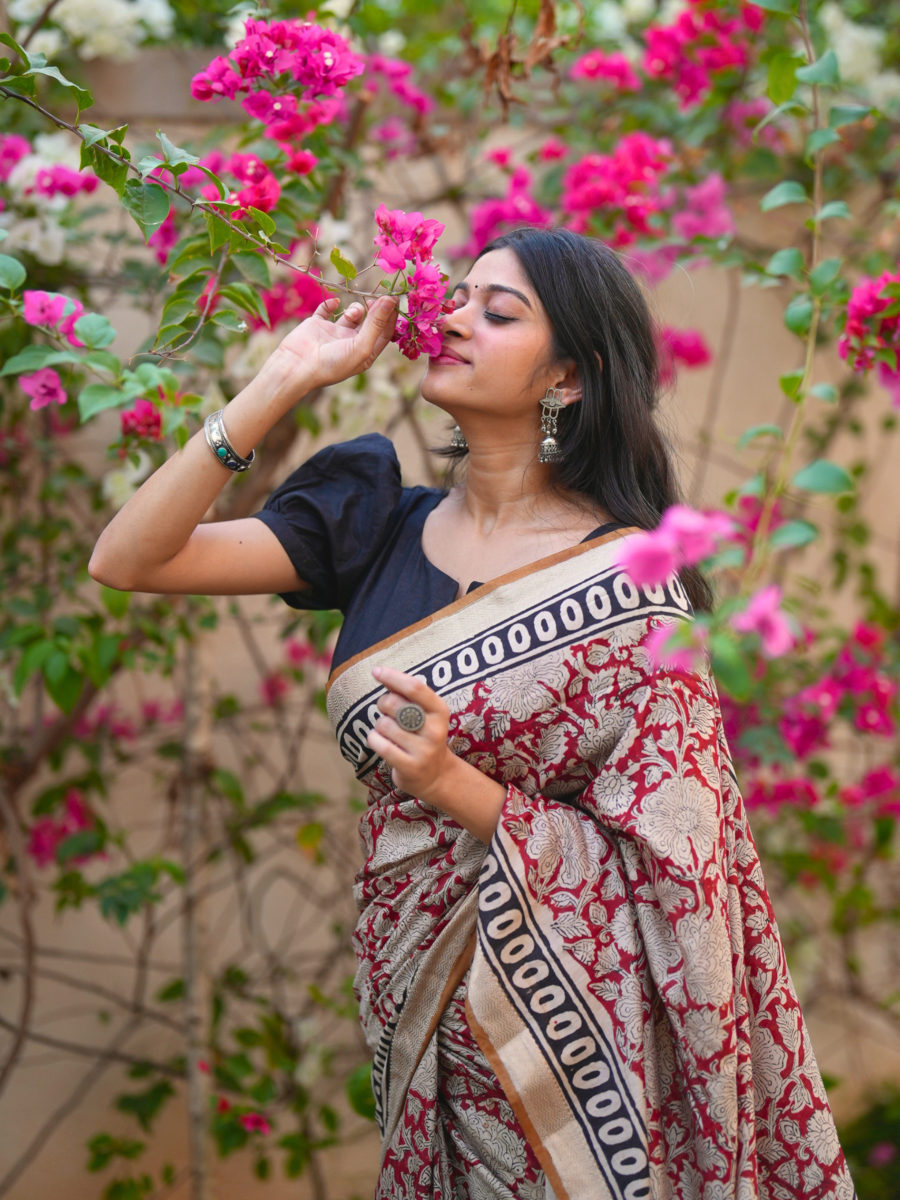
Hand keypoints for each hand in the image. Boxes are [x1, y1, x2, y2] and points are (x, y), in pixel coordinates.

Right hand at [263, 293, 398, 402]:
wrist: (297, 366)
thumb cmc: (333, 363)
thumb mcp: (361, 346)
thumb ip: (376, 323)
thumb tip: (391, 300)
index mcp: (365, 353)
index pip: (384, 333)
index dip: (390, 316)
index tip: (393, 299)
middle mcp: (351, 343)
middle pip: (370, 322)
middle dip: (374, 310)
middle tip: (374, 299)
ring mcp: (335, 333)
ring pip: (352, 314)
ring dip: (355, 309)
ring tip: (352, 313)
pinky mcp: (318, 325)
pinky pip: (327, 309)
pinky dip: (331, 304)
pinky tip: (333, 304)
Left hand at [366, 667, 453, 802]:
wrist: (435, 775)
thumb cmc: (422, 736)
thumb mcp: (425, 714)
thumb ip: (407, 695)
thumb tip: (381, 673)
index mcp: (440, 711)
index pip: (415, 688)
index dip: (393, 677)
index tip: (376, 671)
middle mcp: (435, 730)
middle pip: (394, 704)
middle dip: (382, 702)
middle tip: (386, 710)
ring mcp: (423, 750)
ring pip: (383, 725)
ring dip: (379, 725)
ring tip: (388, 731)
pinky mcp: (409, 766)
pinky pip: (379, 744)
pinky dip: (373, 739)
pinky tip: (379, 741)